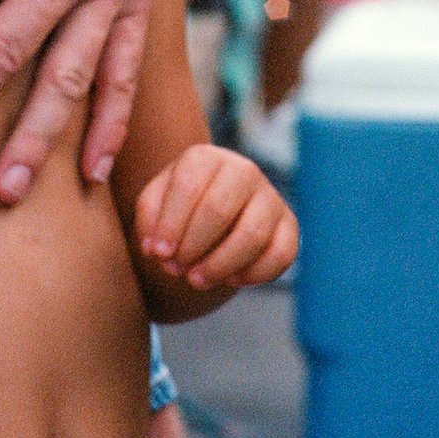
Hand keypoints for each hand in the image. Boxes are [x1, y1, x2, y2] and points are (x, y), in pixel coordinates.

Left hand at [134, 144, 298, 290]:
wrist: (209, 216)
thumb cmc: (179, 209)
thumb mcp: (155, 205)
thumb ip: (149, 218)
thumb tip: (156, 247)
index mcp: (206, 158)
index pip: (188, 185)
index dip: (171, 224)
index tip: (159, 254)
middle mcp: (243, 169)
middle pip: (219, 209)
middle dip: (193, 247)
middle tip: (177, 270)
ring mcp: (270, 196)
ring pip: (253, 234)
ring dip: (220, 265)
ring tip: (197, 280)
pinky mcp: (289, 225)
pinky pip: (282, 253)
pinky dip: (255, 274)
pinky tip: (232, 279)